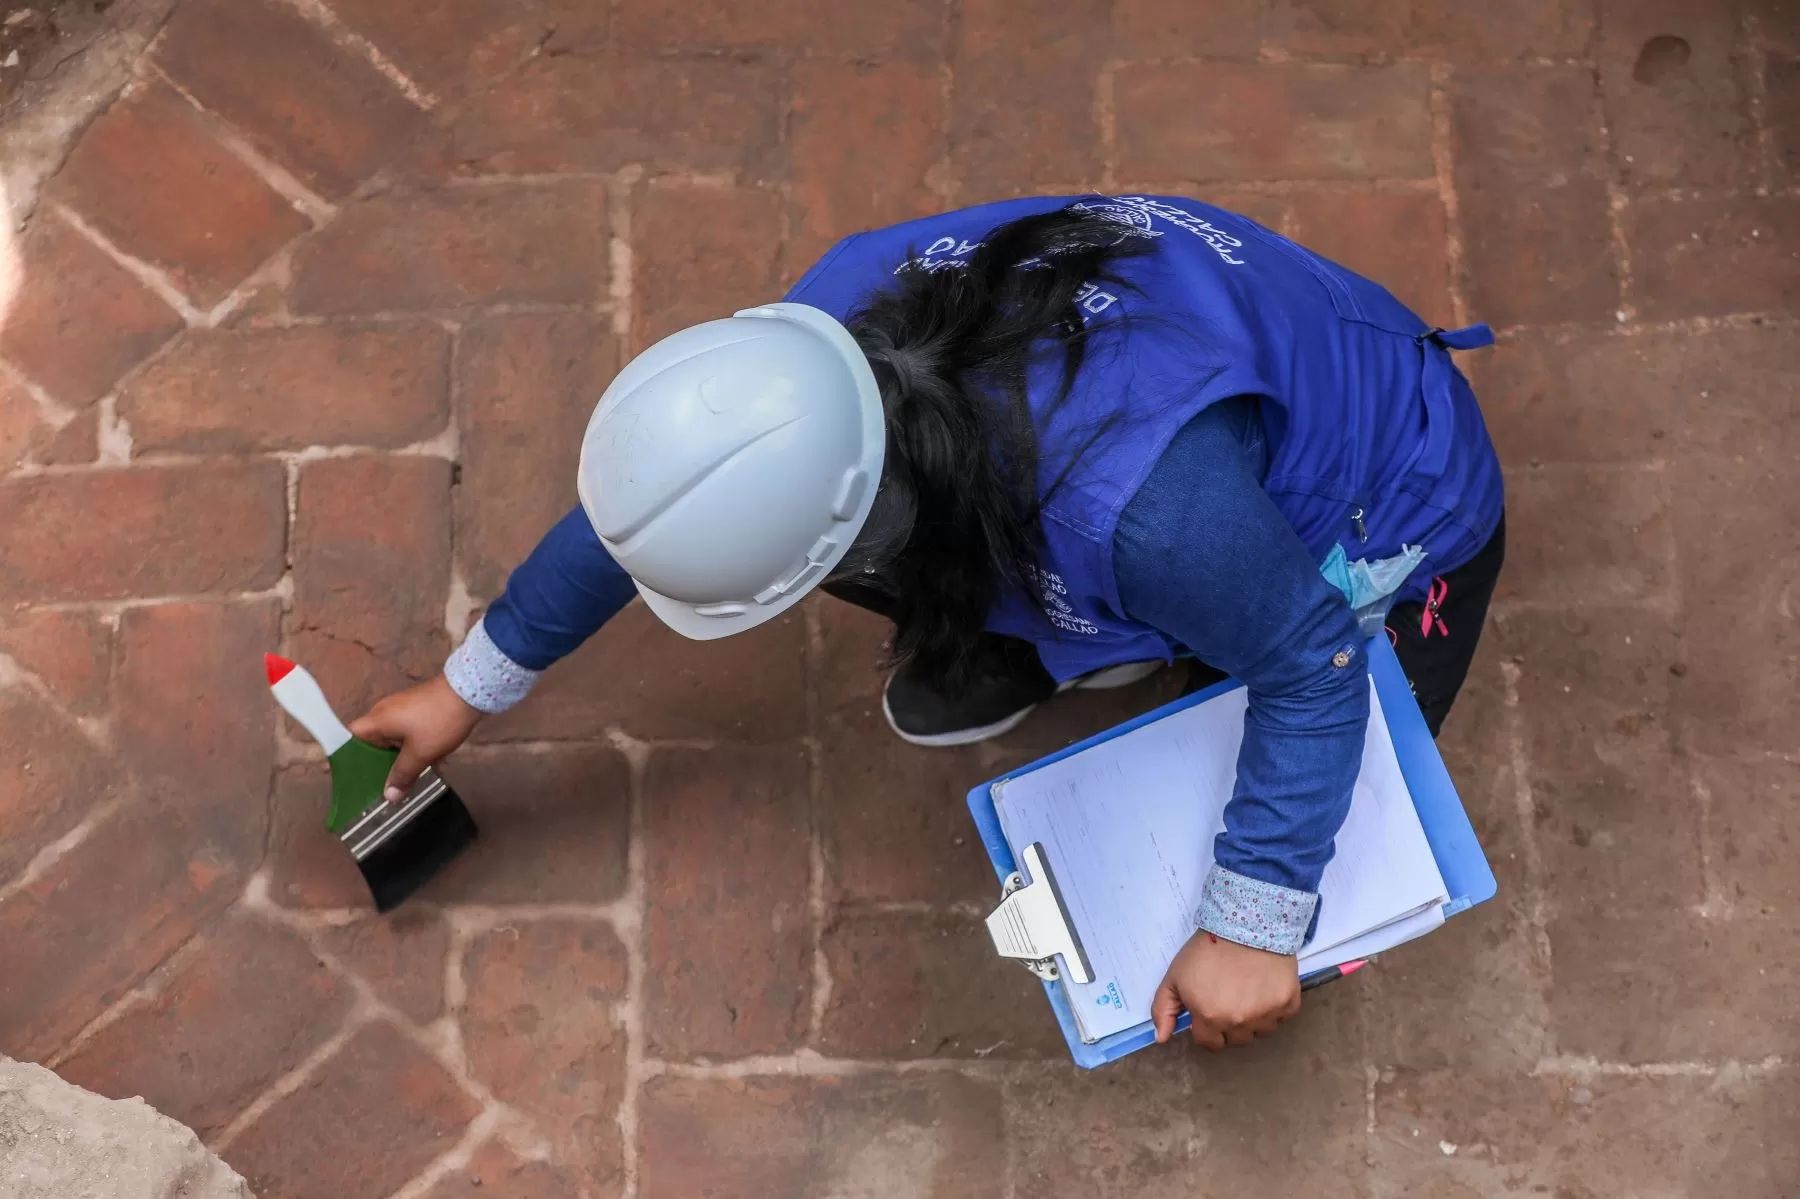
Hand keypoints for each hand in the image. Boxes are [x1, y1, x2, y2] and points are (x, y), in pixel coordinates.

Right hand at [349, 675, 482, 798]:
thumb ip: (403, 775)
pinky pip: (406, 734)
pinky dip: (411, 749)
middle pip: (370, 743)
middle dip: (377, 765)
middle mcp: (383, 713)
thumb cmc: (438, 721)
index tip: (349, 778)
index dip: (346, 759)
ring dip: (398, 759)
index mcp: (376, 720)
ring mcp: (401, 710)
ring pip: (391, 740)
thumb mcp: (420, 753)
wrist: (469, 691)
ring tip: (405, 781)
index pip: (348, 739)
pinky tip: (426, 764)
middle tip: (380, 787)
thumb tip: (389, 796)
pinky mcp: (417, 710)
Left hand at [1151, 929, 1300, 1049]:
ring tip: (1248, 990)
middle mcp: (1240, 1023)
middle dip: (1230, 1024)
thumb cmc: (1206, 950)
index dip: (1206, 1027)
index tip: (1209, 1009)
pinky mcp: (1289, 1003)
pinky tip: (1266, 986)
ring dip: (1254, 1018)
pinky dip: (1275, 1007)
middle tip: (1229, 996)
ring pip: (1260, 1031)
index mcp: (1210, 1019)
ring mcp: (1267, 1015)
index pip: (1209, 1043)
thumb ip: (1163, 1009)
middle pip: (1236, 1039)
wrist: (1245, 924)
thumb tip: (1161, 1039)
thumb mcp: (1174, 977)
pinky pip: (1282, 1017)